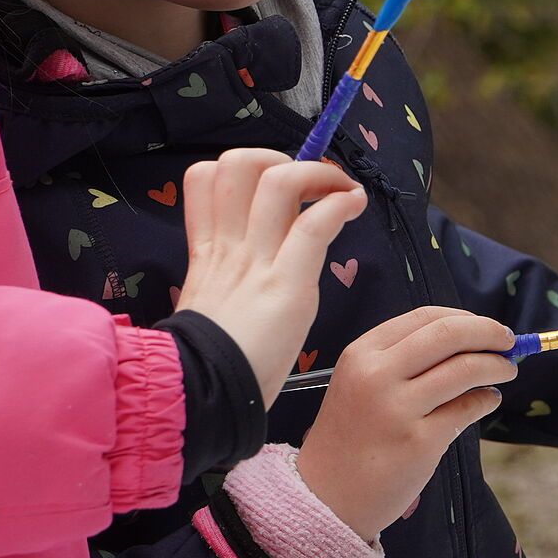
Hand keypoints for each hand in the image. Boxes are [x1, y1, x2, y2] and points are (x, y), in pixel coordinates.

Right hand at [173, 148, 367, 403]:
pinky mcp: (286, 282)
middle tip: (309, 184)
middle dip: (280, 159)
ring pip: (278, 181)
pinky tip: (354, 205)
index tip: (271, 185)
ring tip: (340, 189)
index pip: (202, 178)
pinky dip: (340, 203)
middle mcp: (228, 246)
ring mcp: (256, 260)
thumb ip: (229, 274)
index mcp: (206, 252)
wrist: (203, 398)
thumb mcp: (210, 307)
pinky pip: (313, 224)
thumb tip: (259, 260)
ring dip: (319, 174)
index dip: (239, 167)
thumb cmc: (214, 363)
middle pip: (239, 163)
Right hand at [298, 307, 518, 538]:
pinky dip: (486, 400)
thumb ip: (403, 359)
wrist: (327, 496)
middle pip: (448, 334)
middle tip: (510, 341)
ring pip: (465, 369)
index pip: (424, 317)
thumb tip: (468, 339)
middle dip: (489, 332)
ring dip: (497, 366)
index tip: (486, 326)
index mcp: (362, 353)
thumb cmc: (350, 437)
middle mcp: (377, 374)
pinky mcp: (420, 441)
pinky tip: (488, 401)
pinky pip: (467, 408)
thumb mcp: (360, 384)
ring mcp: (398, 408)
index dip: (465, 317)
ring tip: (506, 371)